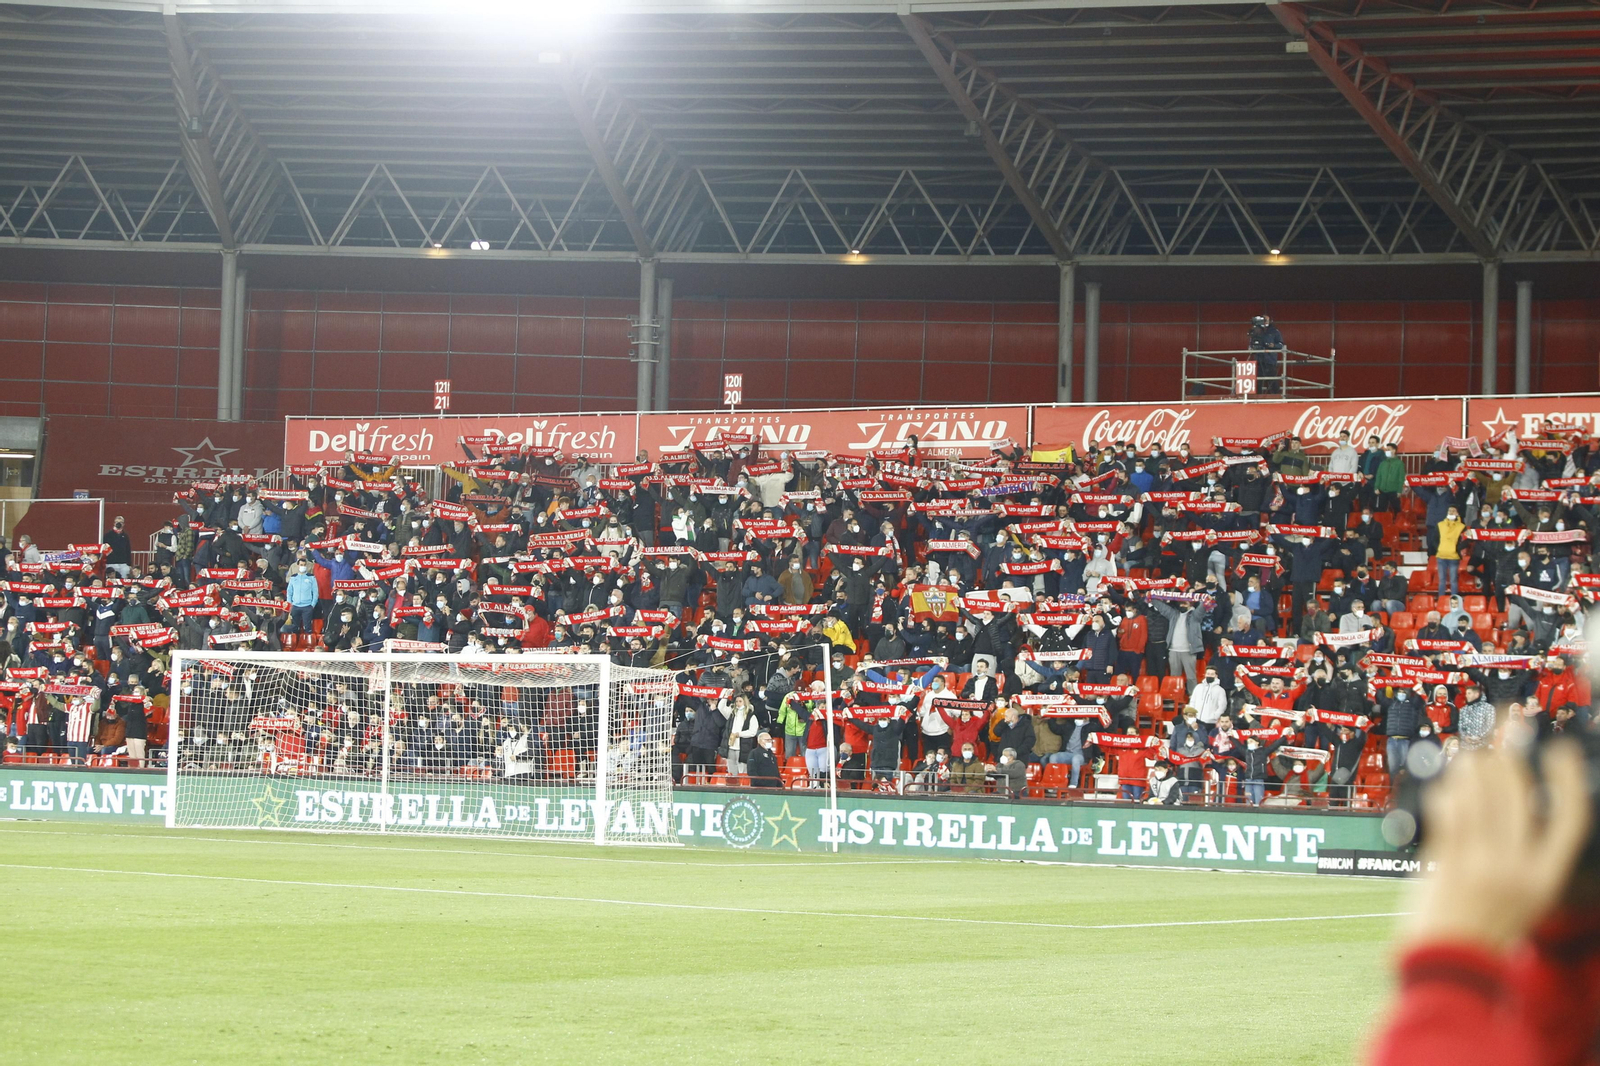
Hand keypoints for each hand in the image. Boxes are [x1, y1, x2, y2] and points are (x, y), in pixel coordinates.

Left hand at [1403, 744, 1590, 952]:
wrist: (1449, 966)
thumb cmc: (1482, 932)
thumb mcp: (1521, 899)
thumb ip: (1517, 857)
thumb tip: (1499, 802)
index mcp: (1545, 879)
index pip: (1570, 819)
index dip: (1567, 779)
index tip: (1559, 748)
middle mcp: (1517, 869)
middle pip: (1518, 794)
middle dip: (1508, 751)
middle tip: (1499, 729)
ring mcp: (1481, 865)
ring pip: (1481, 796)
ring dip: (1471, 764)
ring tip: (1468, 751)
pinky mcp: (1446, 863)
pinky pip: (1449, 813)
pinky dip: (1447, 792)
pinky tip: (1446, 785)